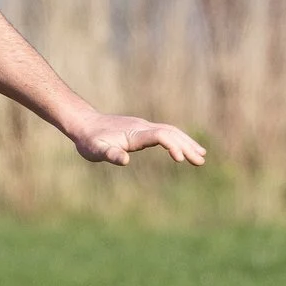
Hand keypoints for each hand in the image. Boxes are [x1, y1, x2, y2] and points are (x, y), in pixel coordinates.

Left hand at [67, 112, 207, 167]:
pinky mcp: (142, 129)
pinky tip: (184, 149)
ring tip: (201, 156)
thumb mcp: (95, 150)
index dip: (172, 145)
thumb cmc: (89, 140)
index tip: (181, 159)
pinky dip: (178, 140)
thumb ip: (110, 154)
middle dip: (187, 146)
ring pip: (171, 131)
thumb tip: (124, 160)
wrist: (84, 124)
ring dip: (186, 142)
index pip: (160, 135)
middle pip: (171, 133)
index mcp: (134, 133)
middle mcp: (142, 127)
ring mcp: (143, 126)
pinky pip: (165, 132)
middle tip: (201, 161)